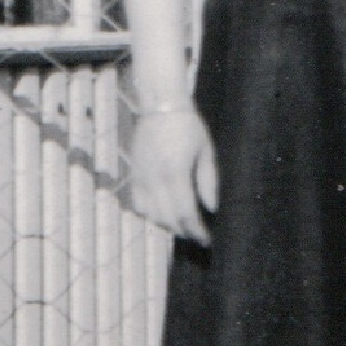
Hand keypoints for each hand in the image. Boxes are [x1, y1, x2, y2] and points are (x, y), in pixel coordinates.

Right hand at [131, 107, 217, 244]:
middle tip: (198, 236)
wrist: (160, 106)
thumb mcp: (206, 151)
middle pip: (168, 218)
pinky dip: (150, 215)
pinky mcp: (134, 174)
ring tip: (183, 226)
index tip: (206, 238)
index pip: (185, 212)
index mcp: (176, 172)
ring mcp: (141, 177)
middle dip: (184, 231)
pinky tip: (163, 215)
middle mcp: (155, 178)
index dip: (196, 230)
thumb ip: (208, 181)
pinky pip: (138, 204)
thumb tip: (211, 208)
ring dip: (168, 225)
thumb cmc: (188, 126)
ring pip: (151, 215)